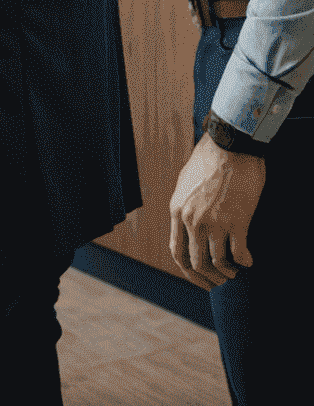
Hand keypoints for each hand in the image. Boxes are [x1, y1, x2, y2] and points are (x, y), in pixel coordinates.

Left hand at [168, 131, 265, 284]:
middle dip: (210, 278)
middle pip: (197, 263)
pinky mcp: (236, 222)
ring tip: (236, 271)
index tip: (201, 279)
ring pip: (219, 263)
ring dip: (229, 273)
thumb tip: (187, 225)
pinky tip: (249, 260)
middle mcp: (192, 220)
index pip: (177, 252)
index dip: (189, 272)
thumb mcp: (185, 184)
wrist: (230, 146)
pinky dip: (245, 262)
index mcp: (177, 211)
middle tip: (222, 280)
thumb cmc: (209, 161)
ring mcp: (214, 223)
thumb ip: (185, 206)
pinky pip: (239, 255)